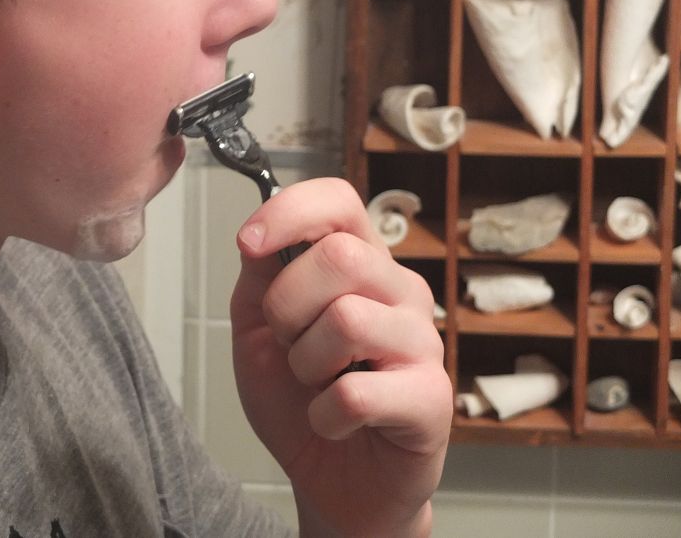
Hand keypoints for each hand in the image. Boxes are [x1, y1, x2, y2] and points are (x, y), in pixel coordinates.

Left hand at [229, 178, 450, 537]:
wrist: (332, 480)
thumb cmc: (300, 397)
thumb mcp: (258, 331)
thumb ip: (259, 279)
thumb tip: (256, 237)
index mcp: (360, 262)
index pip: (339, 201)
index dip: (289, 211)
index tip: (248, 244)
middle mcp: (399, 291)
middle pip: (339, 255)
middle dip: (288, 306)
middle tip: (288, 345)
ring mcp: (422, 343)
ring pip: (347, 319)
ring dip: (306, 363)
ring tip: (316, 385)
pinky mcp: (431, 399)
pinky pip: (357, 392)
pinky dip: (324, 414)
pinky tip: (335, 421)